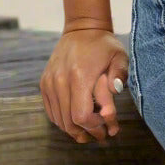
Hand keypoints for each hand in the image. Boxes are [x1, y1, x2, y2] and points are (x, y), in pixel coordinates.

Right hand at [39, 27, 128, 143]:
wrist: (82, 29)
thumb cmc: (104, 45)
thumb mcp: (119, 56)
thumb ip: (120, 74)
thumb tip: (116, 91)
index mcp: (80, 76)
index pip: (81, 116)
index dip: (94, 127)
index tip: (106, 128)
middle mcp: (60, 81)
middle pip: (68, 122)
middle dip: (85, 133)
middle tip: (99, 135)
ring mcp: (50, 82)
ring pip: (58, 119)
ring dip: (73, 129)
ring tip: (88, 131)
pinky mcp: (44, 83)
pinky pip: (51, 111)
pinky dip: (62, 120)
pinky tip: (75, 120)